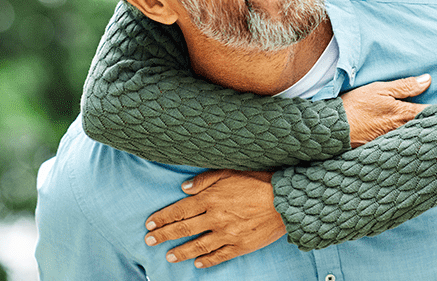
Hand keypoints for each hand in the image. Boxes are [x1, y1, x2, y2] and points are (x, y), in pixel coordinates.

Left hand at [144, 169, 284, 268]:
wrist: (287, 200)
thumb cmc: (261, 181)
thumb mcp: (231, 171)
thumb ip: (206, 180)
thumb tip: (184, 188)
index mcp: (211, 199)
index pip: (179, 210)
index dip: (162, 218)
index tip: (149, 224)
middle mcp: (215, 218)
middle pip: (183, 229)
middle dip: (163, 235)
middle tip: (149, 241)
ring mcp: (227, 234)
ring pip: (197, 246)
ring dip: (180, 252)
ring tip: (168, 256)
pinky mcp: (240, 245)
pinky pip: (219, 256)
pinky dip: (206, 261)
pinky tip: (197, 263)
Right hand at [341, 74, 430, 146]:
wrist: (334, 130)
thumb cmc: (356, 106)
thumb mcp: (379, 89)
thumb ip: (405, 86)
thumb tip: (428, 80)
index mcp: (404, 114)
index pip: (433, 112)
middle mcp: (403, 131)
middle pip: (429, 128)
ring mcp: (396, 142)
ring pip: (419, 137)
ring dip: (429, 132)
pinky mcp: (388, 149)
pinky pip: (407, 144)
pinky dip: (416, 140)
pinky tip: (420, 137)